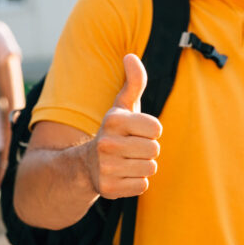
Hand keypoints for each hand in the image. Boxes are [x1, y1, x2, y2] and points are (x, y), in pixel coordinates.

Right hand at [85, 53, 161, 198]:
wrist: (87, 165)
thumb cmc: (115, 131)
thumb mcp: (123, 106)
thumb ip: (134, 82)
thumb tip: (130, 56)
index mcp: (113, 120)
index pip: (156, 128)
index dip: (151, 131)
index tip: (137, 131)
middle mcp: (106, 143)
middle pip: (154, 149)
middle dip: (148, 149)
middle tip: (131, 148)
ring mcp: (106, 168)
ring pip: (150, 168)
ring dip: (143, 165)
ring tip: (127, 160)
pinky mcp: (108, 189)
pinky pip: (142, 185)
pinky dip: (136, 182)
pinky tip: (123, 174)